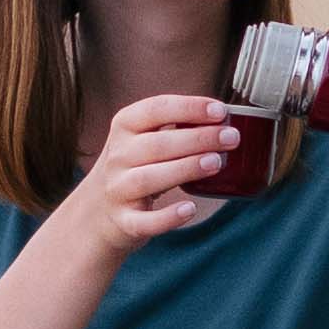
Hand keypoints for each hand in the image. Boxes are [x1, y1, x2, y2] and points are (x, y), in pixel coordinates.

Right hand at [66, 91, 262, 249]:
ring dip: (185, 169)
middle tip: (231, 137)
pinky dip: (168, 217)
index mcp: (124, 127)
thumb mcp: (142, 139)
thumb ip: (175, 128)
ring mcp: (118, 189)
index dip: (188, 107)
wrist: (97, 211)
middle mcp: (118, 156)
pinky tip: (190, 209)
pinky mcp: (124, 221)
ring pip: (150, 178)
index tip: (220, 110)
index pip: (155, 109)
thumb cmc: (134, 167)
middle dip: (198, 138)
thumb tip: (226, 119)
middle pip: (157, 145)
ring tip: (217, 163)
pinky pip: (145, 221)